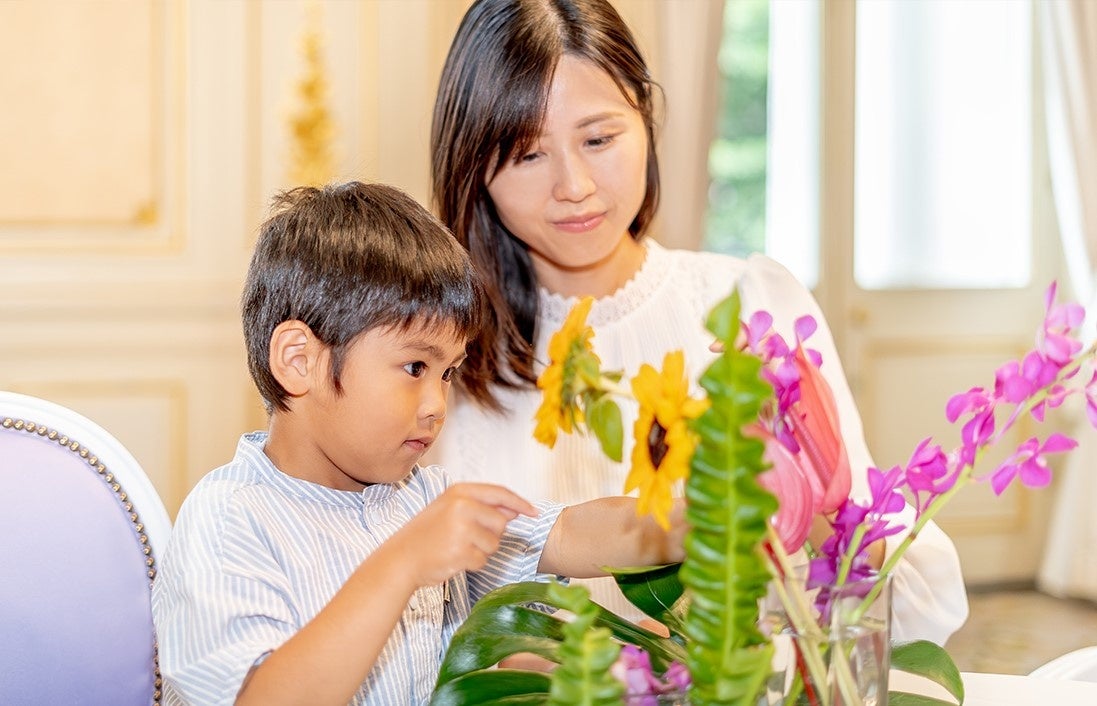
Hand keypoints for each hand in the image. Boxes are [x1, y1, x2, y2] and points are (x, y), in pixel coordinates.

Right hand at [391, 483, 536, 587]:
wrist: (401, 558)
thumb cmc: (426, 535)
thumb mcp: (449, 509)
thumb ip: (480, 506)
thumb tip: (513, 511)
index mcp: (459, 492)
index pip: (500, 493)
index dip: (520, 503)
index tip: (535, 512)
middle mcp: (462, 506)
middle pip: (501, 523)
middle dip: (491, 535)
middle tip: (466, 538)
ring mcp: (462, 529)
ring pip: (494, 544)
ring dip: (480, 551)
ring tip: (456, 548)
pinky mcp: (461, 551)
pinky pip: (482, 561)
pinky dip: (471, 564)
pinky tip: (452, 559)